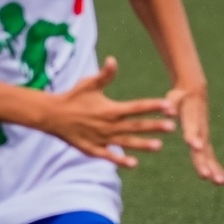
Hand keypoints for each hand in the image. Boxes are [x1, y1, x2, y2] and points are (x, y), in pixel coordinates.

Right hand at [38, 56, 174, 167]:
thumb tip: (113, 60)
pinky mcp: (93, 148)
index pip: (136, 107)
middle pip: (135, 126)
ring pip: (126, 143)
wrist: (51, 115)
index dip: (153, 106)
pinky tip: (134, 164)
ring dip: (142, 145)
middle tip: (172, 127)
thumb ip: (104, 75)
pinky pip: (109, 156)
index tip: (169, 106)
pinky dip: (120, 160)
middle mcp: (108, 125)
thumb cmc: (72, 97)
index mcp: (110, 109)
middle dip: (154, 126)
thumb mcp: (88, 84)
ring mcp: (101, 138)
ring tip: (159, 146)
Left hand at [167, 81, 223, 184]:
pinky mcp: (205, 142)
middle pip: (202, 149)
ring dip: (216, 170)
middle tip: (207, 176)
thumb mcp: (174, 97)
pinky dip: (218, 169)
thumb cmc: (180, 96)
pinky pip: (211, 158)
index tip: (195, 147)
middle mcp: (201, 132)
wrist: (195, 93)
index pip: (192, 131)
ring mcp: (205, 138)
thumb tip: (168, 111)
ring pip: (210, 156)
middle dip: (204, 163)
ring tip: (221, 183)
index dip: (193, 138)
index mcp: (192, 121)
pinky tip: (223, 182)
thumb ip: (171, 105)